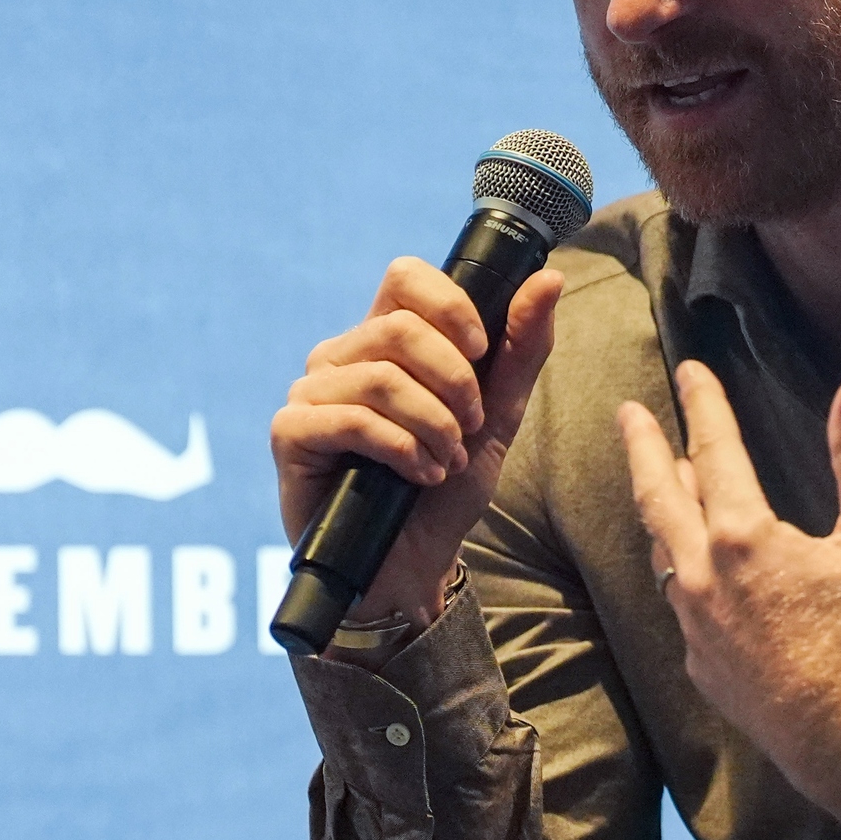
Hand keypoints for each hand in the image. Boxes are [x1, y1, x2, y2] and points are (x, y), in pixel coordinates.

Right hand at [271, 256, 562, 646]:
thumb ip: (522, 347)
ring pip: (381, 376)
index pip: (406, 276)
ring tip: (445, 461)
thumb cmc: (448, 485)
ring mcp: (311, 393)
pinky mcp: (291, 433)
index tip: (482, 353)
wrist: (416, 563)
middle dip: (455, 384)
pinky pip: (350, 419)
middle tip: (469, 429)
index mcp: (384, 338)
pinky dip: (400, 449)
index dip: (452, 307)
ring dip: (433, 425)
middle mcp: (342, 355)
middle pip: (402, 328)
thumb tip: (549, 278)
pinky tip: (417, 475)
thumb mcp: (499, 414)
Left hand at [620, 361, 840, 839]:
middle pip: (659, 495)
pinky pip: (680, 602)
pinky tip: (696, 571)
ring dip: (660, 509)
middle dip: (643, 447)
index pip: (714, 450)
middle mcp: (702, 575)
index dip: (703, 405)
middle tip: (628, 414)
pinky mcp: (702, 665)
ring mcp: (696, 624)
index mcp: (742, 536)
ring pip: (663, 549)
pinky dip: (682, 568)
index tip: (689, 371)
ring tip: (661, 483)